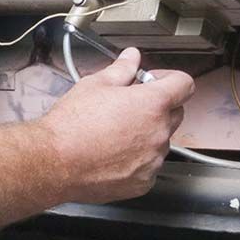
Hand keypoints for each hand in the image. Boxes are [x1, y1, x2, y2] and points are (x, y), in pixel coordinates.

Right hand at [37, 49, 194, 204]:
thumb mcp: (95, 85)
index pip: (184, 85)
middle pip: (175, 113)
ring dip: (146, 134)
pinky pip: (149, 165)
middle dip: (158, 106)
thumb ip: (122, 69)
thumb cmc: (72, 125)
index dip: (170, 79)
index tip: (154, 82)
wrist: (55, 162)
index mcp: (152, 104)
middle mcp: (159, 133)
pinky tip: (112, 153)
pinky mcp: (143, 182)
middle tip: (129, 105)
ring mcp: (153, 160)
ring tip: (114, 132)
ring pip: (160, 141)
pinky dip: (137, 159)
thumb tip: (131, 57)